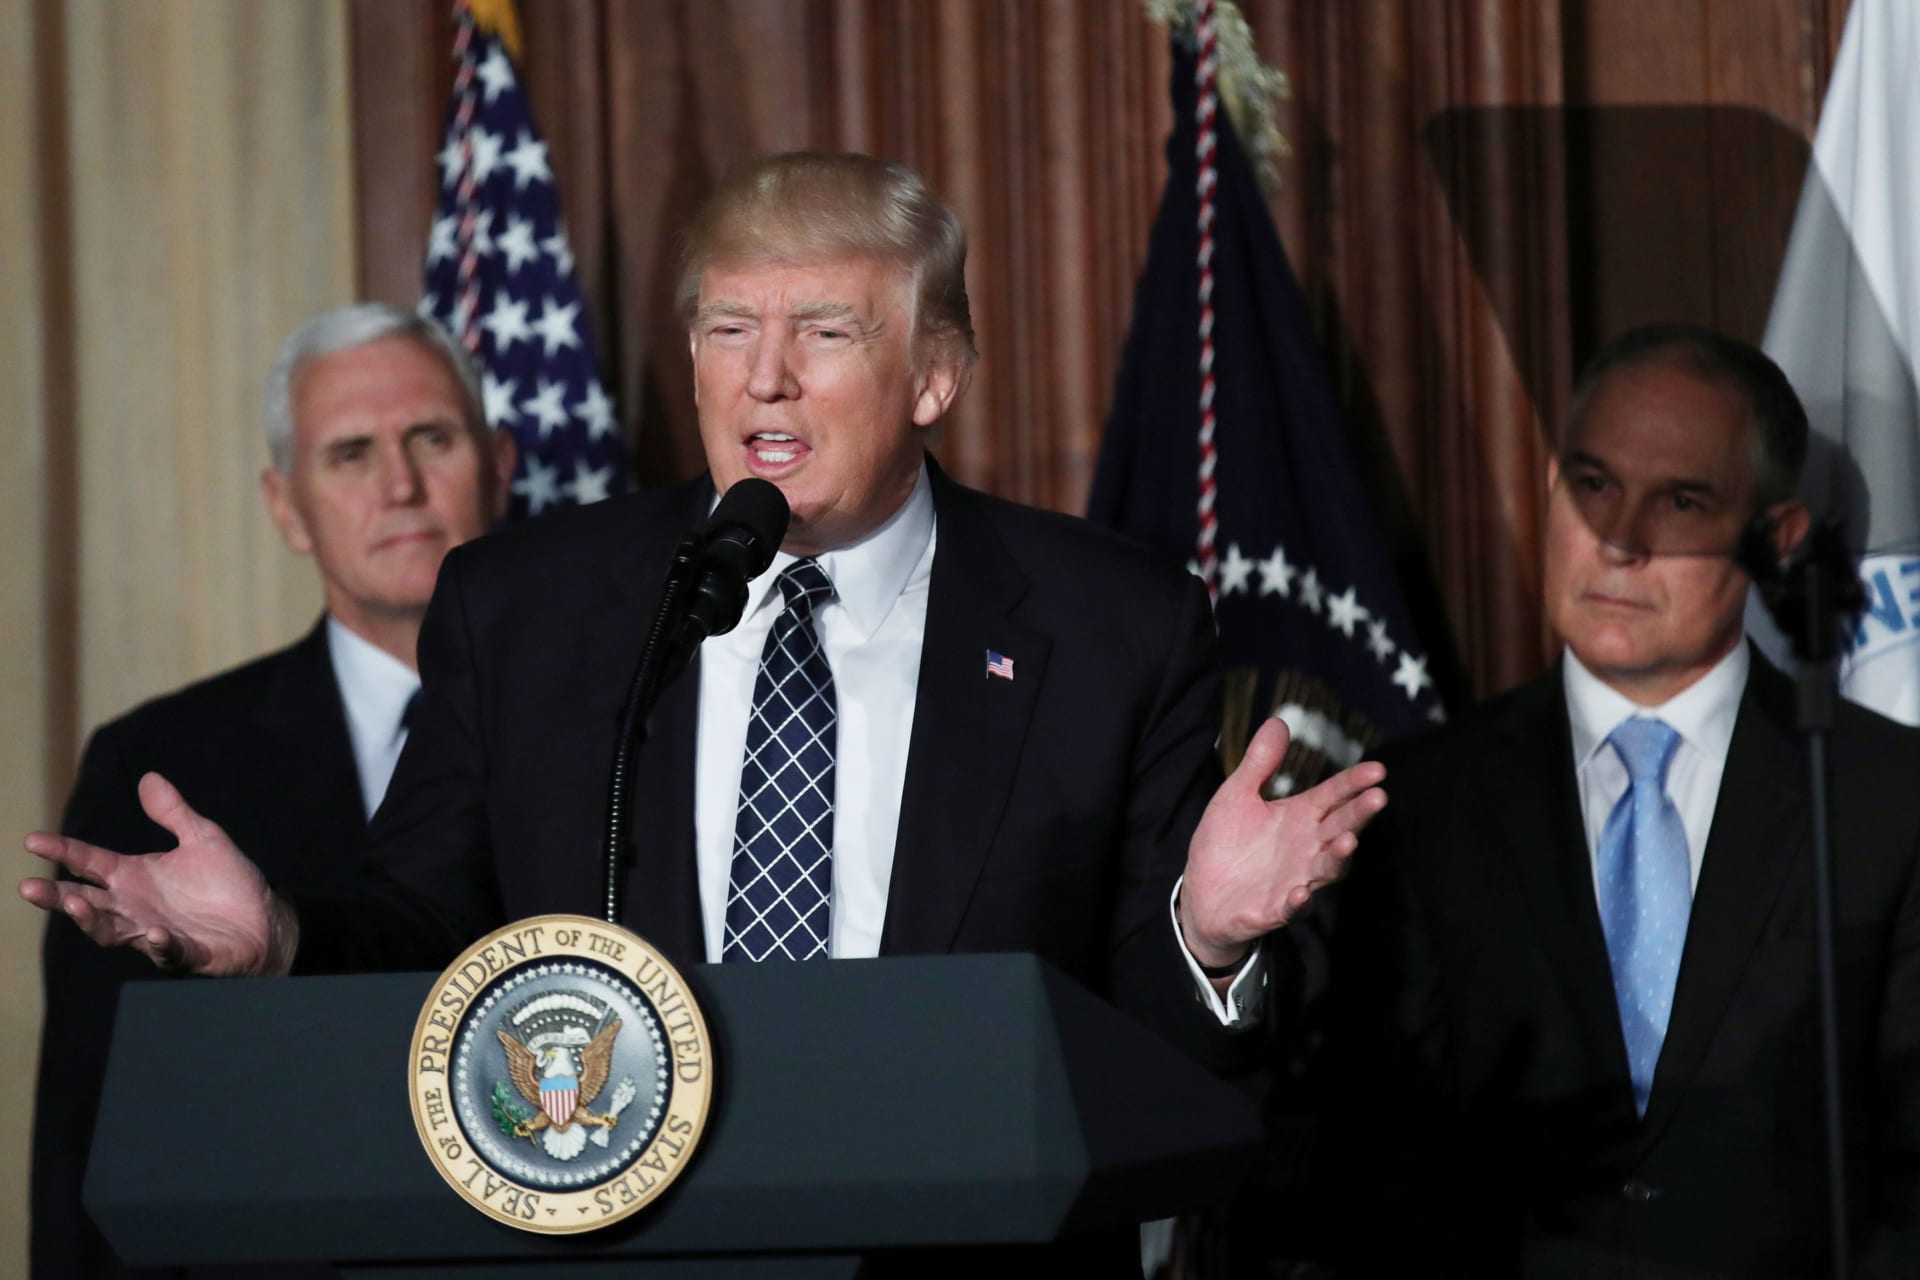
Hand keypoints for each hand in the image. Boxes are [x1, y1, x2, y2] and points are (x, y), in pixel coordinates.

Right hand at [18, 772, 296, 975]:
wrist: (264, 917)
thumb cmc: (227, 880)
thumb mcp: (202, 838)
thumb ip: (172, 813)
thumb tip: (148, 777)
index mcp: (134, 876)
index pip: (89, 862)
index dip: (62, 851)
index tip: (33, 840)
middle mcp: (134, 906)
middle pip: (85, 901)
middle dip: (56, 895)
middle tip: (28, 887)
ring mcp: (153, 932)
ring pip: (110, 932)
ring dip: (91, 921)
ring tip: (74, 904)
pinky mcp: (183, 953)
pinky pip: (165, 951)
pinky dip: (158, 944)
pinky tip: (154, 933)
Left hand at [1179, 717, 1386, 967]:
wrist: (1202, 894)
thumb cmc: (1226, 842)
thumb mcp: (1236, 796)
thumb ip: (1259, 763)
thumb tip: (1279, 720)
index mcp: (1300, 817)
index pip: (1334, 795)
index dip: (1354, 782)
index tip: (1378, 769)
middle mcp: (1307, 847)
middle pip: (1341, 827)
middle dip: (1359, 814)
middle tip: (1378, 797)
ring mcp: (1297, 879)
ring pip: (1328, 868)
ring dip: (1338, 857)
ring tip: (1347, 841)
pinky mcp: (1277, 909)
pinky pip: (1294, 909)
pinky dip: (1299, 903)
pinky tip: (1300, 894)